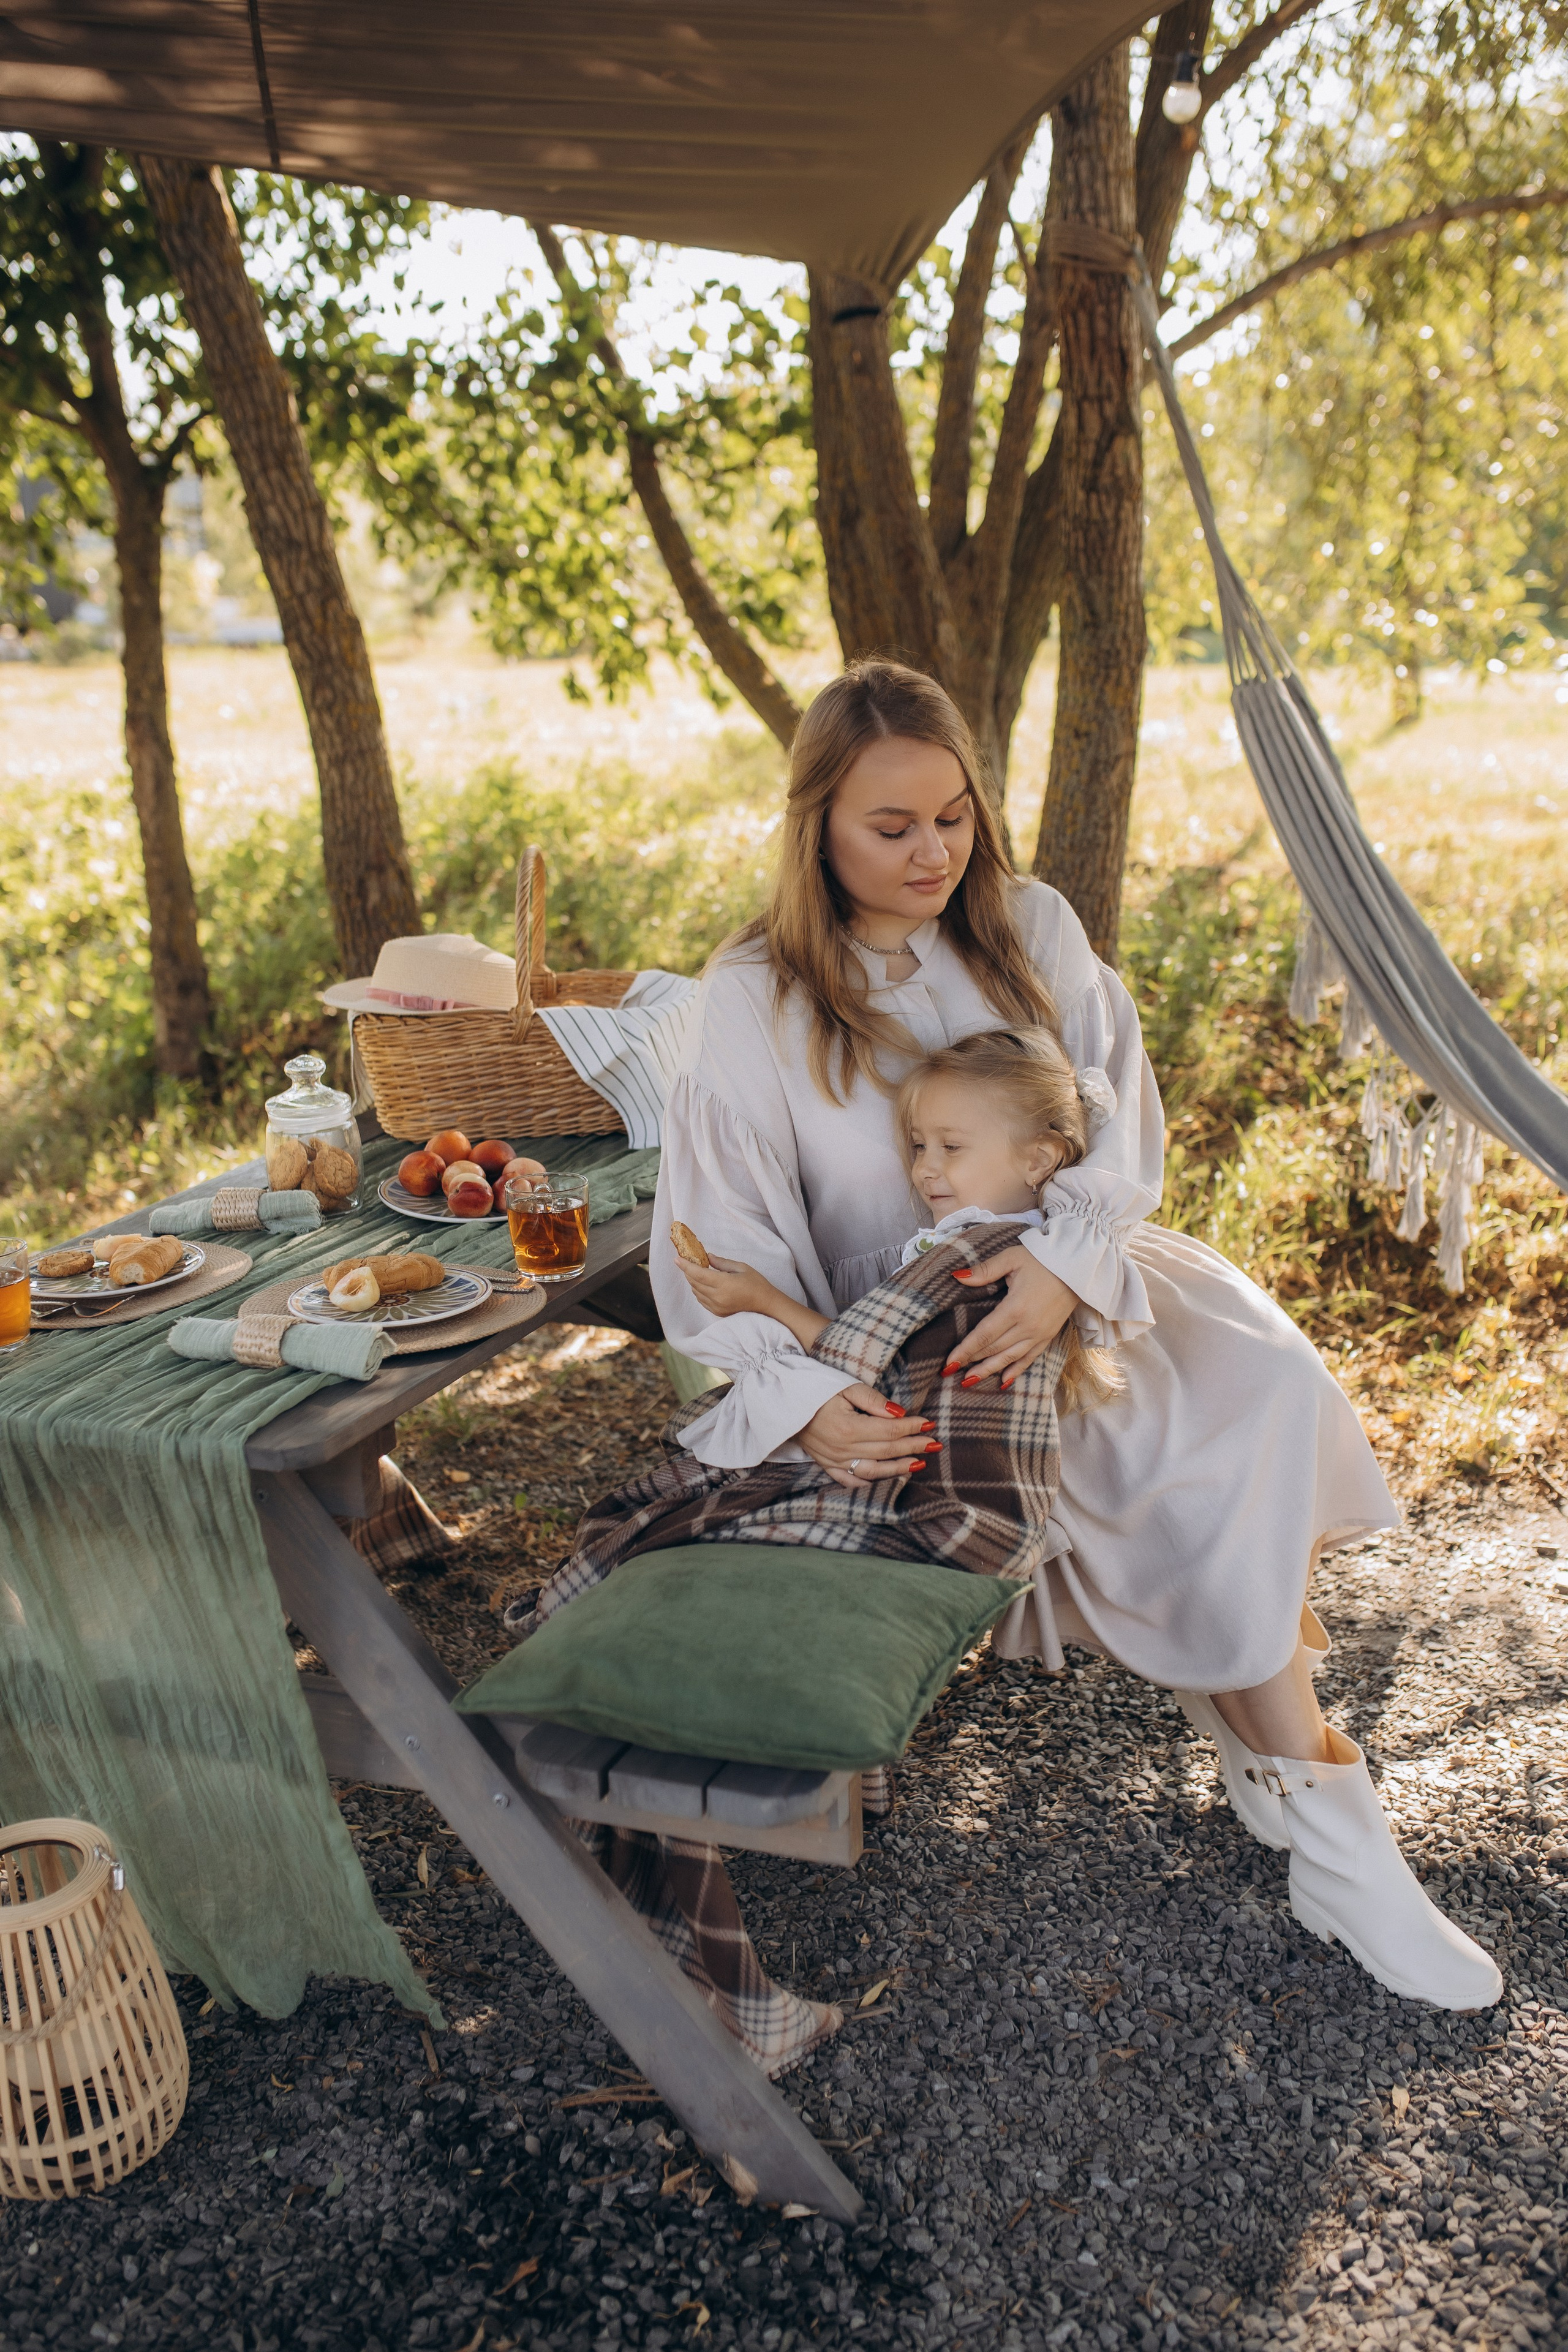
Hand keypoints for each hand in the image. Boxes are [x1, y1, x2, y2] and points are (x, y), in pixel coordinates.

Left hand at [679, 1252, 773, 1318]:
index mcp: (723, 1284)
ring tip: (696, 1271)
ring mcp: (716, 1306)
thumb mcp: (740, 1268)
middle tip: (686, 1261)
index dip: (685, 1266)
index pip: (698, 1274)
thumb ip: (721, 1263)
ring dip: (693, 1281)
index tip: (676, 1258)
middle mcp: (717, 1297)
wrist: (765, 1305)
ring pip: (696, 1292)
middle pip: (694, 1283)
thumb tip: (707, 1257)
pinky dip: (698, 1290)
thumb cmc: (756, 1284)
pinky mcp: (717, 1312)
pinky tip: (703, 1283)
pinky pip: (701, 1300)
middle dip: (688, 1271)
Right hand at [794, 1383, 938, 1490]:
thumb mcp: (845, 1387)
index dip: (912, 1428)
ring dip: (898, 1468)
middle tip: (934, 1444)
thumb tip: (900, 1413)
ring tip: (918, 1464)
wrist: (782, 1402)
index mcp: (848, 1428)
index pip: (890, 1431)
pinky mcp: (826, 1465)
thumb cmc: (815, 1389)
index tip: (929, 1423)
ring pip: (873, 1471)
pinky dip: (869, 1482)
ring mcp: (834, 1461)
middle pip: (887, 1450)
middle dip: (914, 1447)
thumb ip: (873, 1400)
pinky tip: (885, 1478)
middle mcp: (842, 1449)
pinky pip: (851, 1481)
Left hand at [944, 1246, 1078, 1387]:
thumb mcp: (1012, 1258)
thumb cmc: (1043, 1258)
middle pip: (994, 1349)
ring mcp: (1040, 1334)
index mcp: (1015, 1307)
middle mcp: (1027, 1326)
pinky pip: (1030, 1358)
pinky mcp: (1049, 1336)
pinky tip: (1004, 1381)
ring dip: (989, 1370)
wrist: (1079, 1267)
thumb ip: (985, 1270)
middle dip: (972, 1362)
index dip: (965, 1350)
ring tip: (970, 1381)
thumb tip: (957, 1276)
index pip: (984, 1335)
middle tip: (951, 1372)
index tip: (948, 1363)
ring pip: (1010, 1358)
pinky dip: (1016, 1371)